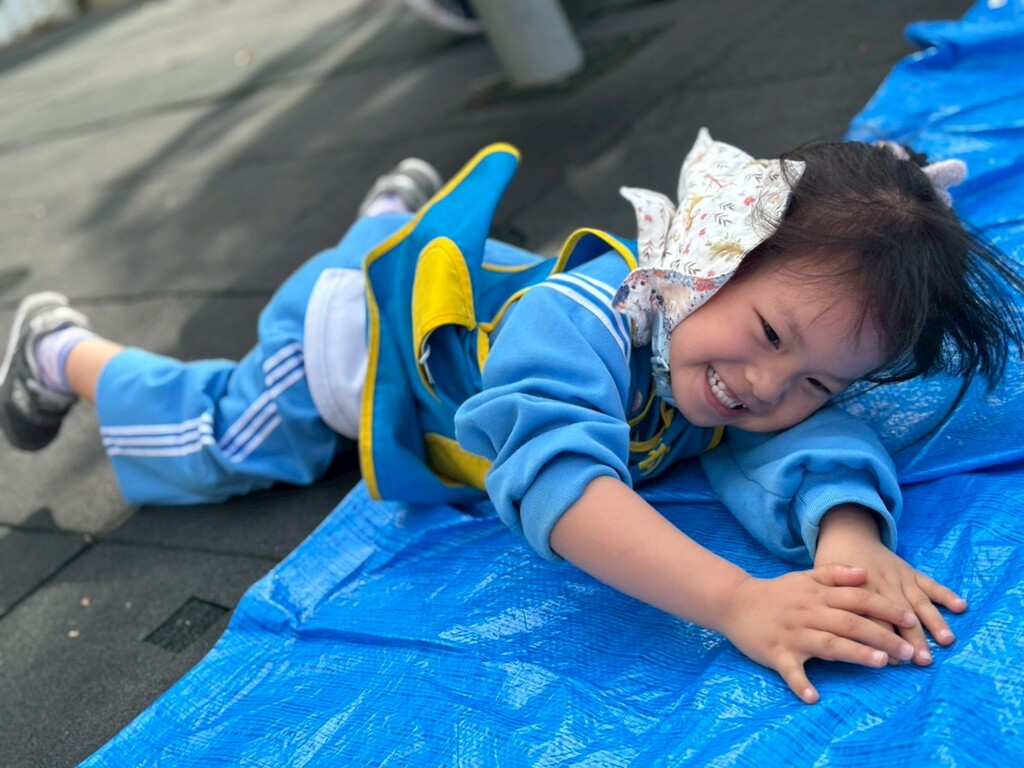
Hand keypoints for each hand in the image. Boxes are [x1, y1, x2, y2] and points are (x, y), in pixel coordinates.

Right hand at [721, 564, 919, 703]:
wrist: (735, 603)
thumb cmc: (777, 593)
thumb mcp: (805, 577)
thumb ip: (836, 574)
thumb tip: (865, 572)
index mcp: (818, 595)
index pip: (858, 599)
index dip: (885, 608)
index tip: (911, 620)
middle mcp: (809, 613)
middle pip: (850, 623)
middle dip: (882, 636)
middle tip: (909, 652)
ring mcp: (793, 634)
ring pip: (828, 644)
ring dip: (855, 653)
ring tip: (881, 663)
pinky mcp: (776, 653)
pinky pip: (790, 670)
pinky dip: (800, 683)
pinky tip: (813, 696)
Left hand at [815, 506, 966, 665]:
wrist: (846, 538)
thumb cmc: (831, 571)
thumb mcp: (823, 587)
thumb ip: (832, 609)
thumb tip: (835, 637)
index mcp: (857, 592)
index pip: (872, 620)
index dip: (883, 640)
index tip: (895, 660)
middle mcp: (881, 586)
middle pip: (899, 616)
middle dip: (912, 638)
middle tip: (924, 660)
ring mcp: (899, 579)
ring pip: (918, 602)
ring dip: (933, 621)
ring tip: (946, 639)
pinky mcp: (910, 572)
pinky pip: (929, 583)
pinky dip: (945, 594)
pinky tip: (960, 606)